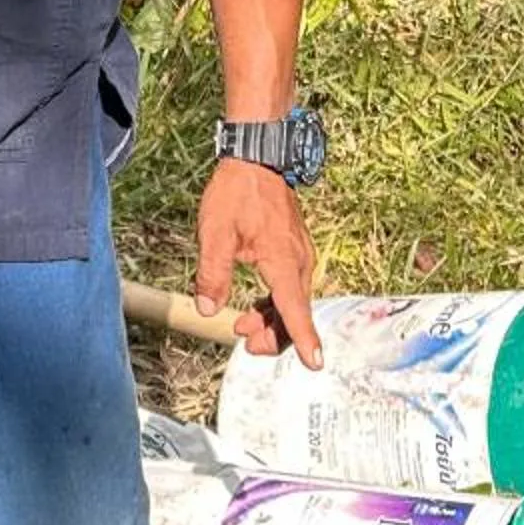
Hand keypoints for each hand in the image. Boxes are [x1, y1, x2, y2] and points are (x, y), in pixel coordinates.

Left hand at [194, 161, 322, 366]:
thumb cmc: (237, 193)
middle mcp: (299, 262)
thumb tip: (208, 309)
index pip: (296, 310)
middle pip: (296, 313)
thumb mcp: (216, 234)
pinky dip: (276, 304)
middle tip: (246, 344)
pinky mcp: (294, 250)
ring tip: (242, 327)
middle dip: (275, 336)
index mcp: (283, 262)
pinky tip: (255, 307)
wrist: (256, 159)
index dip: (304, 340)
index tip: (315, 364)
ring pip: (294, 302)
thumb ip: (213, 273)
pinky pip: (291, 287)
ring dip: (273, 321)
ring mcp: (299, 255)